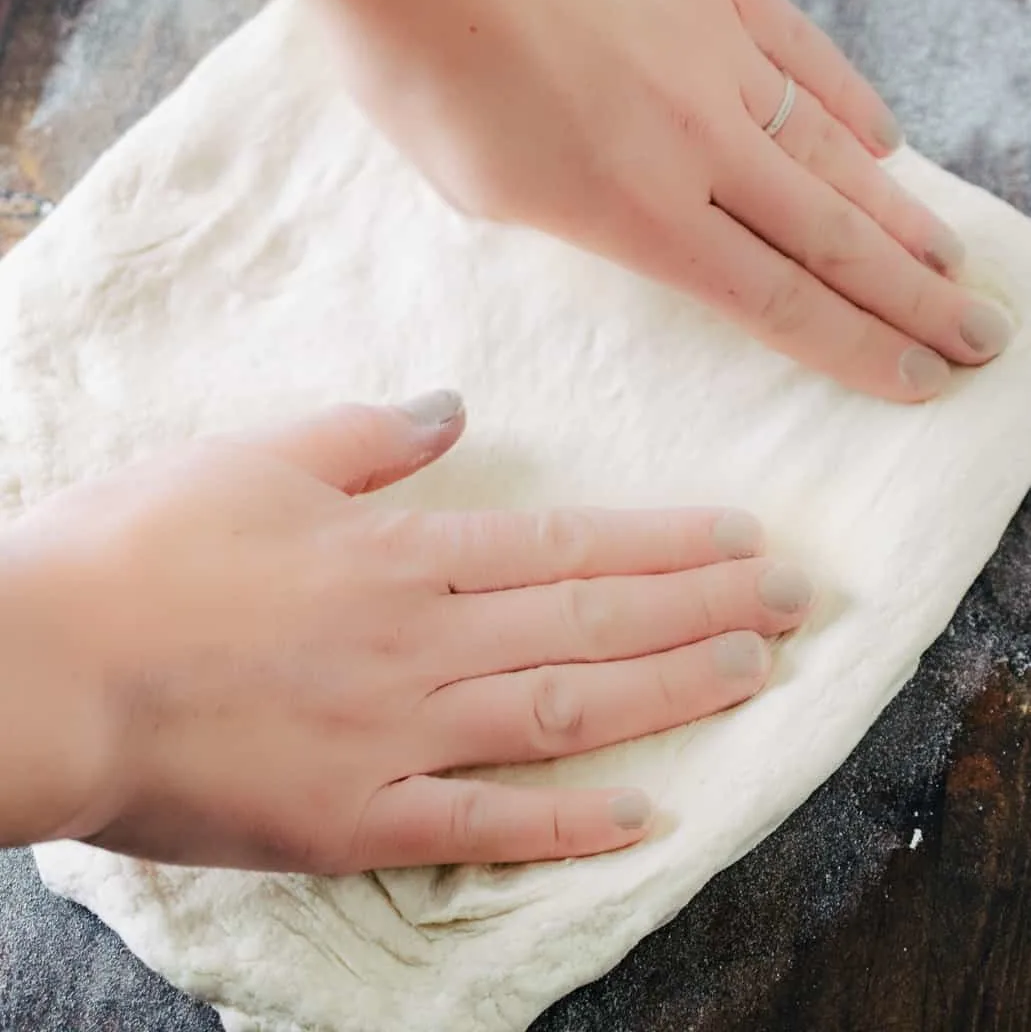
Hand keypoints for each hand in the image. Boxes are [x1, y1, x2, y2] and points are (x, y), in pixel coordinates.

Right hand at [8, 392, 812, 871]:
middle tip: (792, 604)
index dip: (662, 543)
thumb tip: (453, 410)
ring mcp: (396, 738)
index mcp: (398, 558)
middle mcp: (421, 646)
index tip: (740, 538)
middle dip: (700, 610)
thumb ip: (365, 440)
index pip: (564, 546)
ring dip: (667, 695)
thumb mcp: (255, 463)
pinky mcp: (355, 820)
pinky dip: (566, 826)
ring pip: (564, 715)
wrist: (46, 668)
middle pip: (590, 625)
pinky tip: (645, 818)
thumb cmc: (140, 553)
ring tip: (753, 677)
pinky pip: (480, 826)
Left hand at [300, 0, 1010, 400]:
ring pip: (835, 154)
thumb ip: (570, 212)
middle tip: (980, 339)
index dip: (854, 348)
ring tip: (951, 265)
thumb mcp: (476, 184)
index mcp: (630, 211)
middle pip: (831, 239)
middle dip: (913, 301)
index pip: (772, 299)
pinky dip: (852, 106)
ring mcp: (715, 51)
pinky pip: (806, 56)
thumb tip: (630, 207)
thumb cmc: (410, 53)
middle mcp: (696, 141)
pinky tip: (884, 146)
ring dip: (902, 218)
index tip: (918, 381)